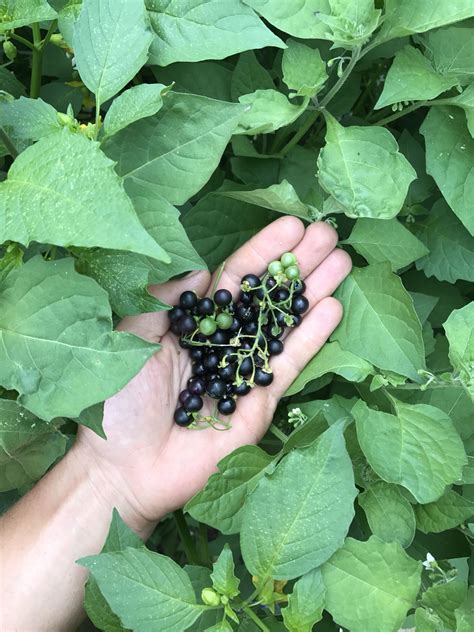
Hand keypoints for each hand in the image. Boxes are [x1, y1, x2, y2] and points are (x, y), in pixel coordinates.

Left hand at [73, 217, 350, 524]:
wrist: (125, 467)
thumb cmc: (117, 400)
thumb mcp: (131, 336)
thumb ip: (165, 299)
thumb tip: (199, 267)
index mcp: (193, 323)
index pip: (234, 278)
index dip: (262, 252)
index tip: (291, 225)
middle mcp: (223, 343)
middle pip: (267, 297)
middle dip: (297, 264)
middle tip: (329, 233)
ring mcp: (244, 372)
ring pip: (284, 325)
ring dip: (313, 293)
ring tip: (342, 260)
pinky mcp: (260, 403)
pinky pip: (289, 364)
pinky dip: (311, 337)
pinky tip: (333, 308)